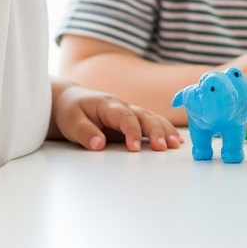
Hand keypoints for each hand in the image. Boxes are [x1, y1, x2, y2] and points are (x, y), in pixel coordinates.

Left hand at [50, 81, 182, 152]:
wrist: (71, 100)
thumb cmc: (71, 111)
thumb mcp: (71, 122)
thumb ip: (84, 132)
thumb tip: (98, 144)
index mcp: (108, 105)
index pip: (124, 117)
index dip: (132, 131)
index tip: (135, 147)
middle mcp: (124, 106)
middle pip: (144, 116)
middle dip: (155, 131)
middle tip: (163, 146)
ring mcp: (131, 112)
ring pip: (152, 118)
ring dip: (165, 130)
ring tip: (175, 144)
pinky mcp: (134, 120)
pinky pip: (153, 123)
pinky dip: (165, 130)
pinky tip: (176, 140)